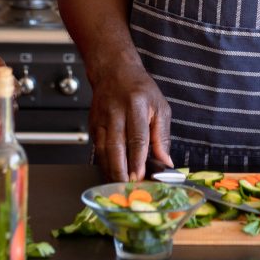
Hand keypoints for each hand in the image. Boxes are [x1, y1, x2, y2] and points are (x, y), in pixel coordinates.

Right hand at [89, 63, 171, 181]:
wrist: (113, 70)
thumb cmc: (140, 89)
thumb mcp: (159, 107)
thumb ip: (162, 136)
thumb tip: (166, 162)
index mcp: (136, 105)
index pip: (137, 137)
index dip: (137, 160)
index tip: (140, 177)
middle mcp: (116, 112)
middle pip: (116, 147)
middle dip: (121, 171)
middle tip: (128, 188)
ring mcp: (101, 118)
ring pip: (103, 150)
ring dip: (111, 171)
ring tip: (120, 186)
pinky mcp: (93, 124)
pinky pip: (97, 149)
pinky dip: (104, 164)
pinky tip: (111, 174)